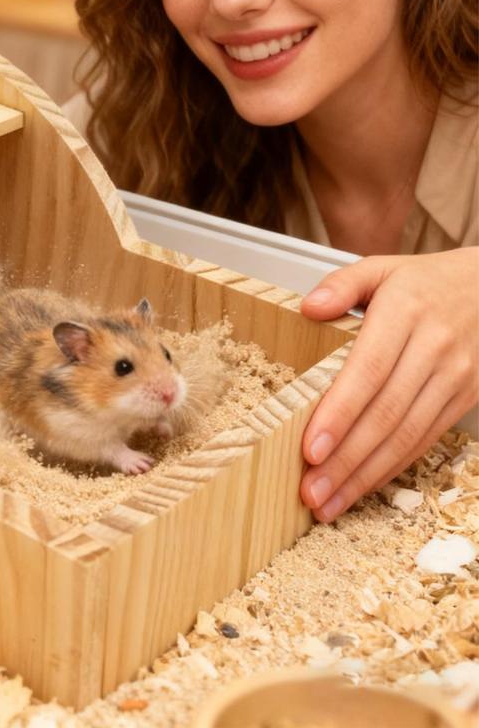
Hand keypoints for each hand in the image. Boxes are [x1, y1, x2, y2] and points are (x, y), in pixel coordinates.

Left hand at [298, 248, 478, 522]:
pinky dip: (392, 468)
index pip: (368, 372)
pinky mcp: (464, 400)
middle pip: (386, 415)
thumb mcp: (381, 268)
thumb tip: (308, 307)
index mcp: (406, 313)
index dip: (339, 414)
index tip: (311, 448)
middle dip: (345, 460)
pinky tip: (362, 486)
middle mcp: (434, 350)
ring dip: (365, 475)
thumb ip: (342, 284)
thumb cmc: (425, 282)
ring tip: (328, 503)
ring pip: (406, 436)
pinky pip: (424, 440)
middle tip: (310, 493)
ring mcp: (454, 379)